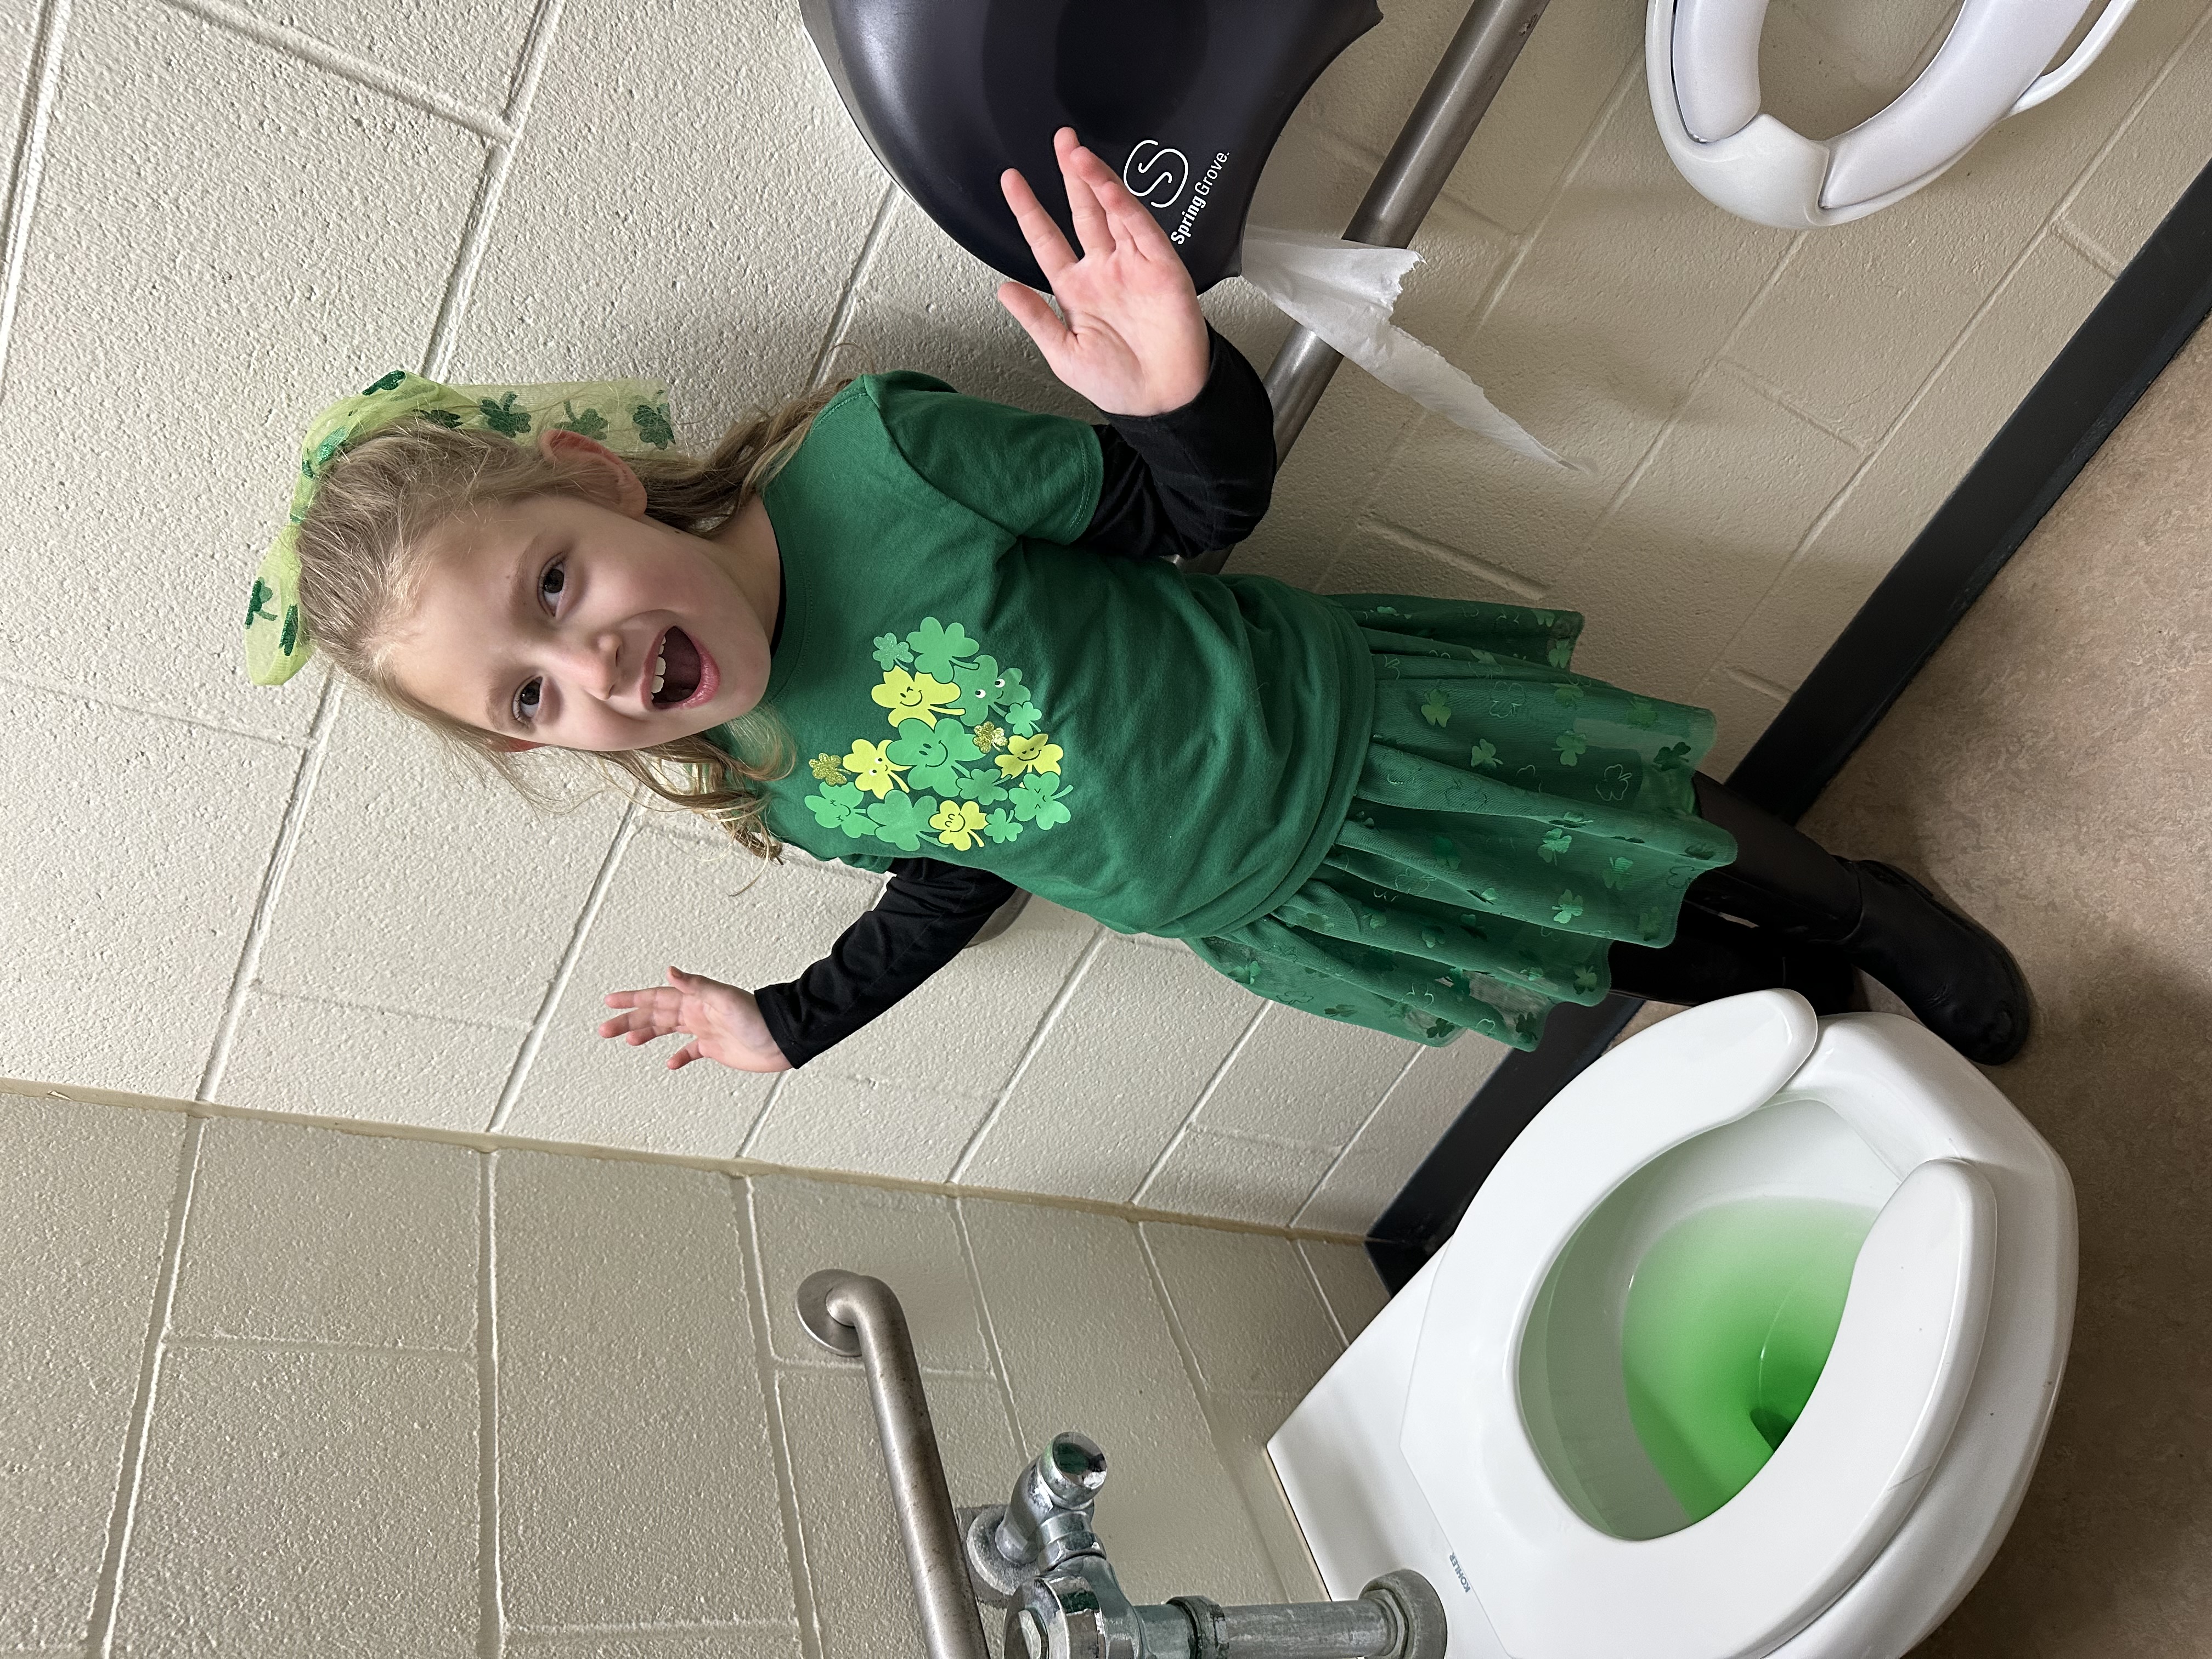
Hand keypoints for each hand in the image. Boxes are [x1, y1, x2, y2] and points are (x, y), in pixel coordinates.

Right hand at [599, 966, 791, 1072]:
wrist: (782, 1039)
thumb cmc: (758, 1017)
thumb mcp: (724, 998)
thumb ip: (696, 985)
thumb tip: (669, 970)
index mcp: (695, 999)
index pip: (656, 996)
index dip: (632, 999)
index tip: (609, 1000)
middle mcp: (697, 1012)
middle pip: (655, 1015)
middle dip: (629, 1021)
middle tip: (605, 1029)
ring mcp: (705, 1029)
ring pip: (667, 1031)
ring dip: (646, 1035)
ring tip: (627, 1041)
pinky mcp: (715, 1047)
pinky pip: (691, 1051)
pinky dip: (679, 1057)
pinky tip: (670, 1064)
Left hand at [997, 128, 1209, 416]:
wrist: (1163, 402)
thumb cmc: (1119, 385)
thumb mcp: (1063, 355)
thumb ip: (1035, 319)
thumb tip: (1003, 291)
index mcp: (1077, 290)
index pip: (1047, 240)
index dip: (1029, 210)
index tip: (1011, 182)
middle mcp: (1105, 271)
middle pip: (1083, 212)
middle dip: (1071, 176)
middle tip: (1061, 142)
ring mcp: (1133, 266)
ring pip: (1112, 212)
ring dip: (1095, 181)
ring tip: (1076, 153)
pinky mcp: (1162, 267)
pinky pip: (1141, 229)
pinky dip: (1124, 206)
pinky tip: (1107, 185)